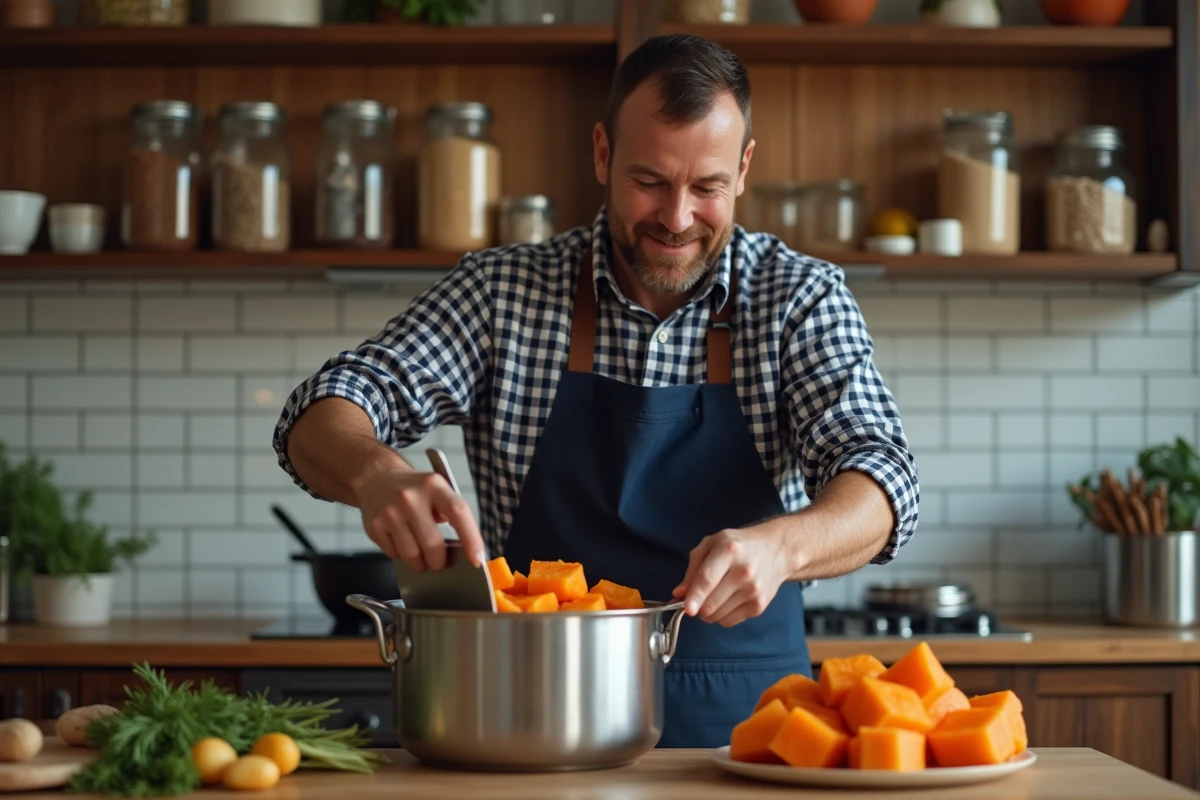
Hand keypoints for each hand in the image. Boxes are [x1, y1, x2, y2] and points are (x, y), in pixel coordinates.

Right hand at [354, 465, 484, 572]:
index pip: (458, 512)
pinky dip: (401, 556)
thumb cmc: (415, 489)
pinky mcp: (374, 526)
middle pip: (432, 543)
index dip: (471, 538)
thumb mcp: (438, 489)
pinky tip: (403, 543)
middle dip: (439, 561)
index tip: (477, 559)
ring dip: (420, 564)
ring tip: (422, 558)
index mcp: (433, 485)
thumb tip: (465, 549)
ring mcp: (390, 512)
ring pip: (412, 554)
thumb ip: (452, 513)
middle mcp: (410, 497)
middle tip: (440, 563)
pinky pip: (394, 555)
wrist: (377, 479)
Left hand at [672, 525, 794, 627]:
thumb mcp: (712, 544)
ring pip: (718, 615)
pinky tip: (728, 600)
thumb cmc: (739, 545)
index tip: (687, 609)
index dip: (695, 596)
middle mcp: (744, 571)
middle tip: (697, 599)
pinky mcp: (759, 606)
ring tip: (716, 595)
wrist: (776, 551)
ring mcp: (753, 591)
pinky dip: (722, 616)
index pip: (708, 579)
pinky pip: (729, 622)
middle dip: (698, 606)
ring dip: (709, 612)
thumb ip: (693, 568)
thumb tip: (679, 593)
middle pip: (711, 603)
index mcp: (729, 551)